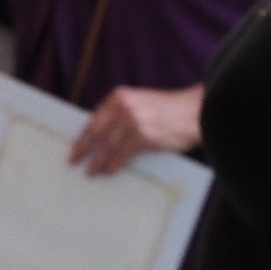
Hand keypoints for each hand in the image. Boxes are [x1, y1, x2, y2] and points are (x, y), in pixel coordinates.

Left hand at [69, 84, 204, 175]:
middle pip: (96, 133)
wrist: (197, 110)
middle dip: (82, 150)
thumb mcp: (141, 103)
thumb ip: (121, 114)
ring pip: (108, 146)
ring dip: (98, 162)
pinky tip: (109, 171)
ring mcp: (134, 121)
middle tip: (73, 162)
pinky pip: (123, 154)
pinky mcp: (144, 136)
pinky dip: (114, 164)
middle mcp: (124, 107)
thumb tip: (101, 137)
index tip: (73, 149)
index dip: (82, 137)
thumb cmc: (169, 110)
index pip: (94, 120)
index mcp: (120, 96)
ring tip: (91, 172)